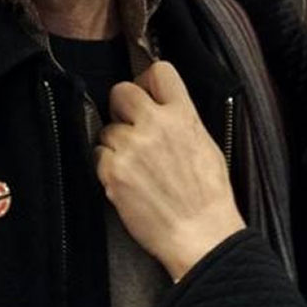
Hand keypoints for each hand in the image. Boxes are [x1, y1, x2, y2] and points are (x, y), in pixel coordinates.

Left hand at [96, 61, 244, 280]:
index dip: (148, 81)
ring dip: (115, 144)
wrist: (200, 235)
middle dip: (122, 107)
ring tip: (134, 166)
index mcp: (183, 115)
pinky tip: (126, 181)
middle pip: (121, 91)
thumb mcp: (205, 144)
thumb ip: (181, 120)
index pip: (160, 71)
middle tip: (130, 126)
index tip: (145, 93)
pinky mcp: (114, 172)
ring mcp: (132, 147)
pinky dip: (108, 167)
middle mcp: (156, 124)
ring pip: (107, 129)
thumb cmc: (208, 197)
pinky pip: (98, 155)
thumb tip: (162, 108)